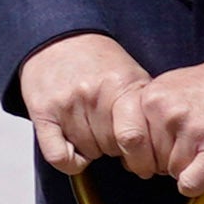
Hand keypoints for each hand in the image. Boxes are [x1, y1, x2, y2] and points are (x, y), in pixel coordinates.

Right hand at [18, 31, 145, 177]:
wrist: (59, 41)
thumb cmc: (99, 63)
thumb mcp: (132, 75)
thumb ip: (146, 107)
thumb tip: (160, 143)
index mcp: (120, 86)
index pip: (133, 138)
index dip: (139, 152)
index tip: (140, 151)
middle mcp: (92, 95)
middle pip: (112, 149)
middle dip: (115, 146)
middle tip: (111, 130)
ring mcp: (66, 105)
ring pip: (88, 153)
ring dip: (92, 149)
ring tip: (92, 129)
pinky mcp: (42, 113)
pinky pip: (58, 156)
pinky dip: (70, 162)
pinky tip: (74, 149)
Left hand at [120, 50, 203, 189]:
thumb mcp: (174, 87)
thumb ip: (150, 115)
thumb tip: (129, 154)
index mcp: (150, 95)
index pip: (125, 142)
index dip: (141, 153)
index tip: (158, 149)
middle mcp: (164, 110)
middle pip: (149, 161)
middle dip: (168, 161)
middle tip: (193, 144)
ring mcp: (189, 127)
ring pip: (171, 173)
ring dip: (190, 167)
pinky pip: (191, 183)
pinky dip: (198, 184)